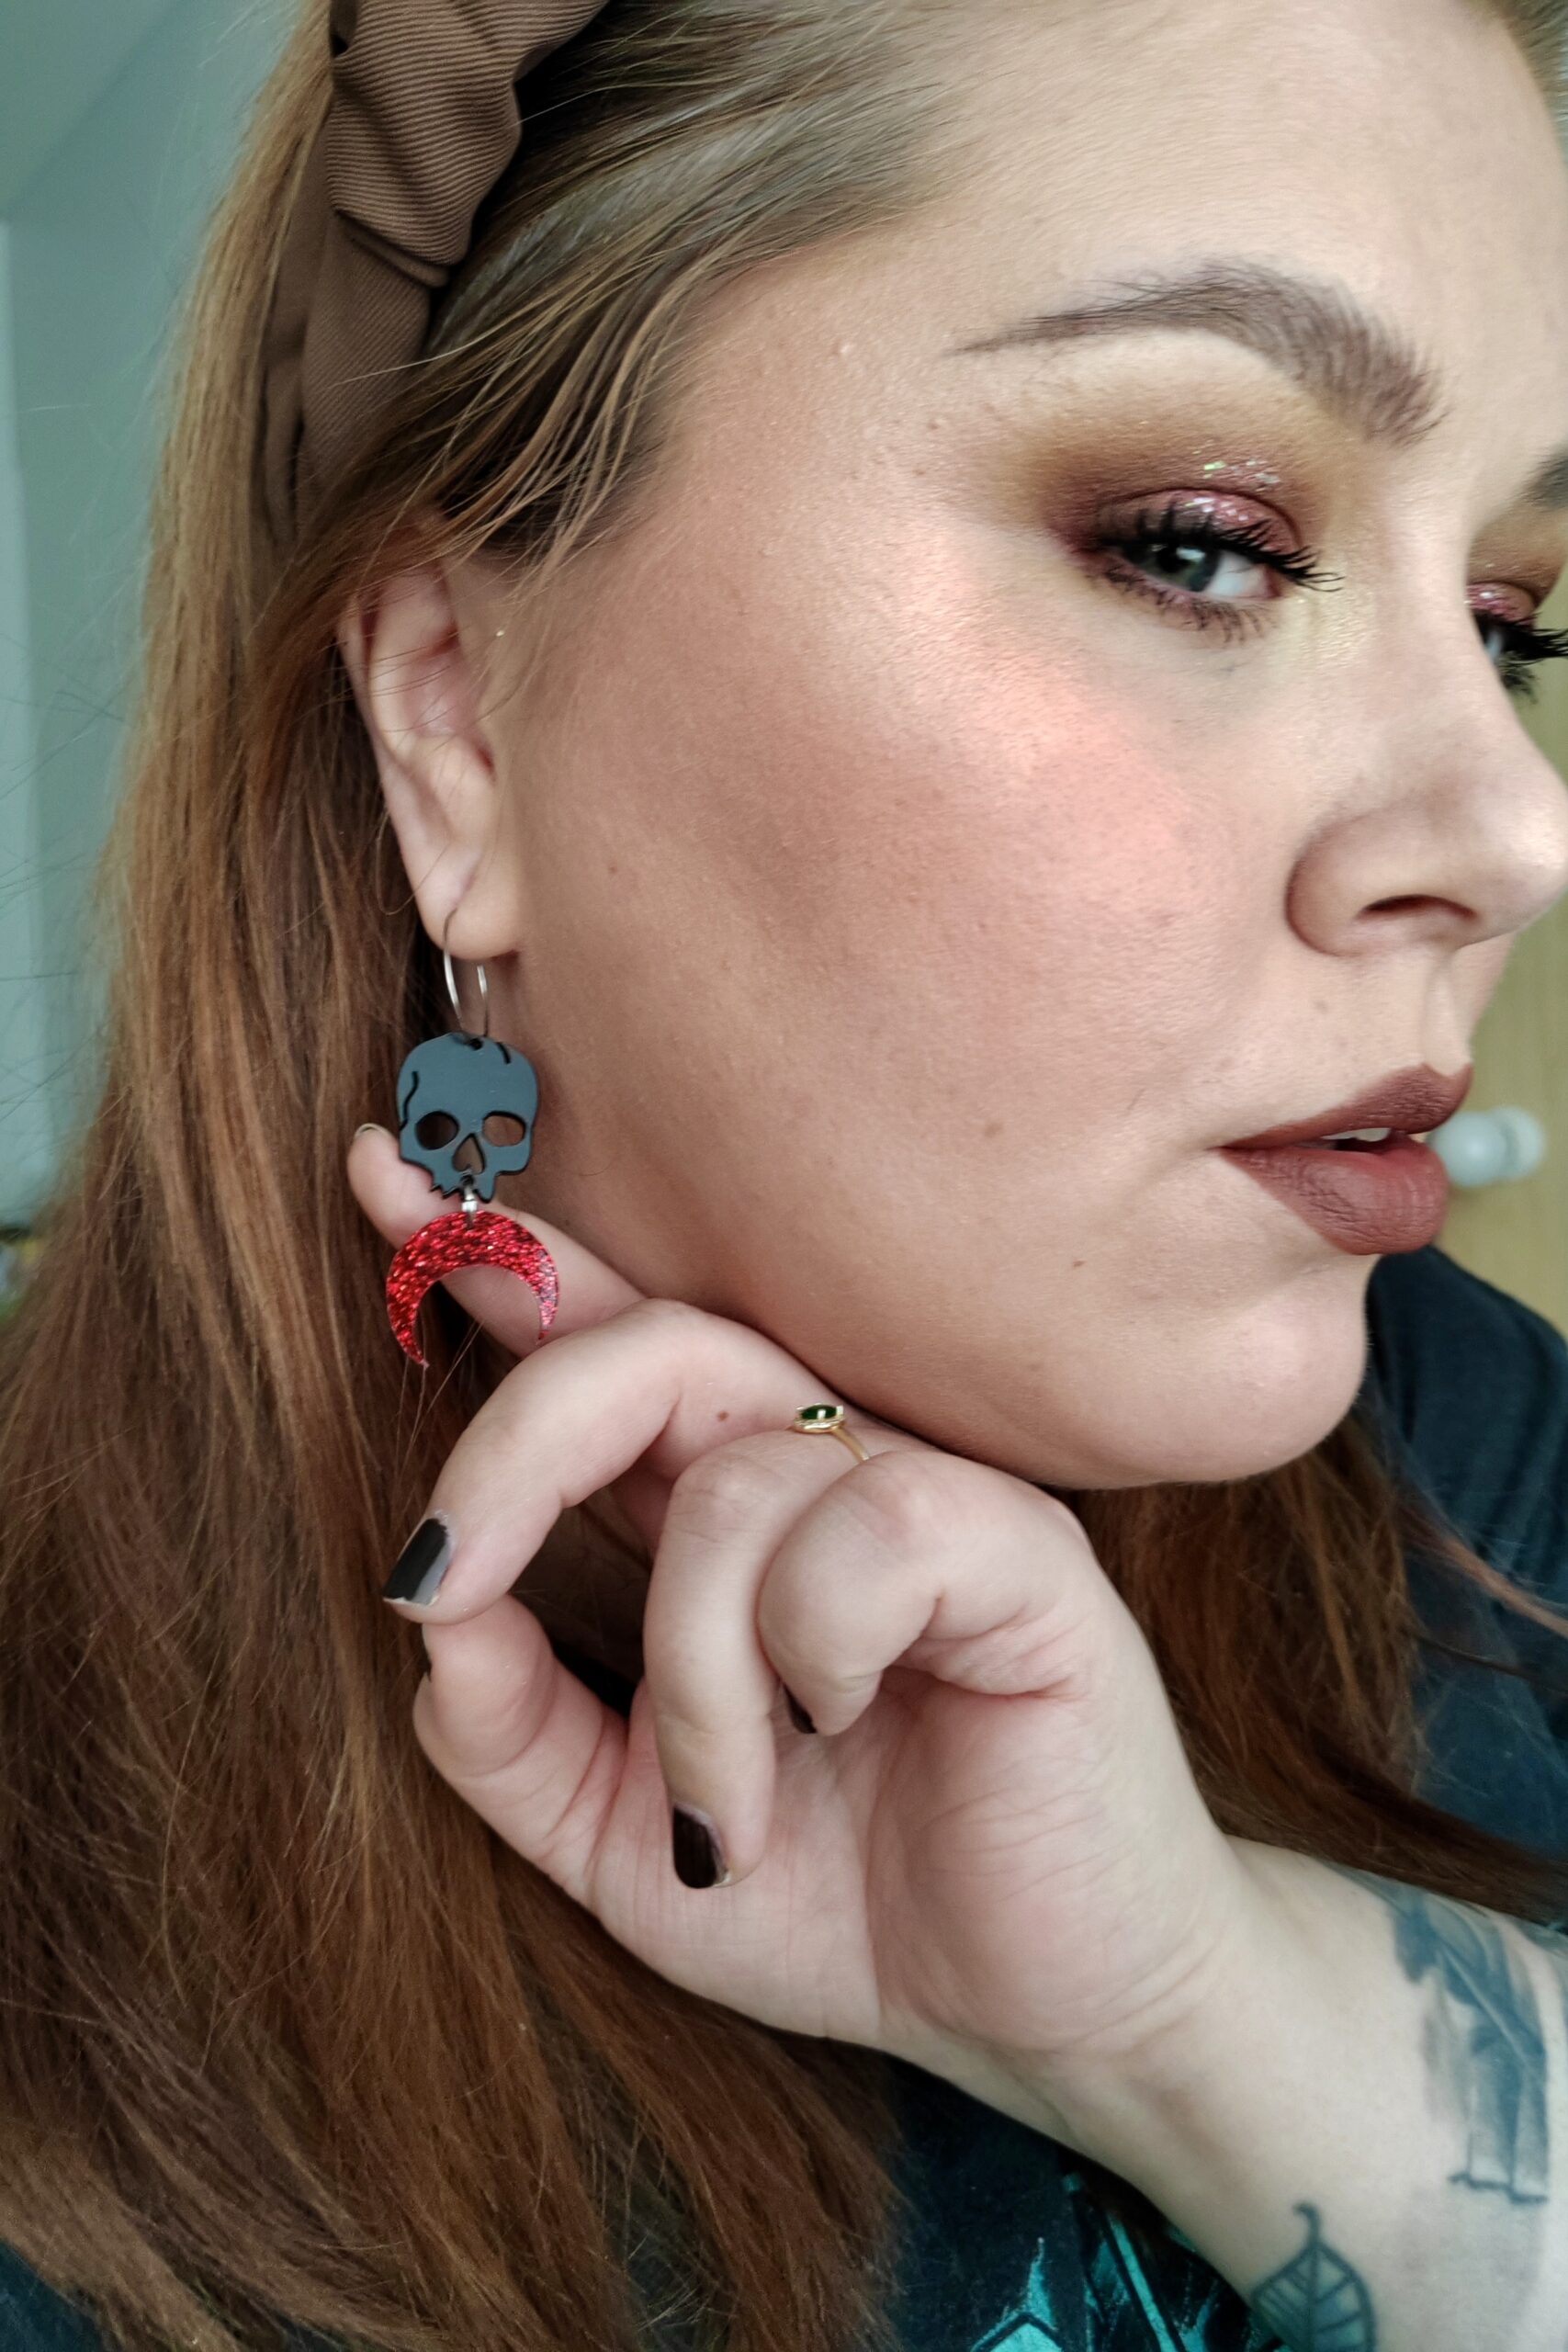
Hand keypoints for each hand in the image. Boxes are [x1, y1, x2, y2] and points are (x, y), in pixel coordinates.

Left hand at [348, 1127, 1268, 2136]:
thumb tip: (432, 1606)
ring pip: (737, 1478)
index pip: (607, 1344)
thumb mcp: (625, 1844)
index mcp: (729, 1514)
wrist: (1046, 2009)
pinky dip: (811, 1649)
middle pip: (656, 1346)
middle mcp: (826, 1472)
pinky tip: (845, 1721)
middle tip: (436, 1578)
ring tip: (728, 1813)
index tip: (380, 1176)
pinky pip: (866, 1529)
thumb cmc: (851, 1896)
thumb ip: (511, 1736)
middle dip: (513, 1439)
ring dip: (693, 1673)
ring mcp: (931, 1496)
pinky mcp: (1025, 1551)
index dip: (501, 1258)